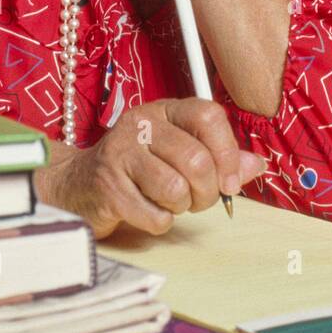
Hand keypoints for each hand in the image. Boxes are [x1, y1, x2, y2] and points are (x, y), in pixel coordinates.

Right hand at [36, 98, 267, 238]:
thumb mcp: (176, 152)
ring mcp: (119, 154)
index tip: (229, 181)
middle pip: (195, 158)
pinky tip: (146, 211)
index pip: (207, 116)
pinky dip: (159, 222)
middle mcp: (139, 125)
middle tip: (196, 200)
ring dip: (180, 207)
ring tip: (168, 203)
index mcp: (162, 110)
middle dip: (205, 191)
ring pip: (175, 189)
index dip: (227, 152)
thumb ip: (217, 157)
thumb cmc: (135, 169)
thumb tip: (255, 166)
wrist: (76, 185)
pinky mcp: (107, 187)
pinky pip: (154, 215)